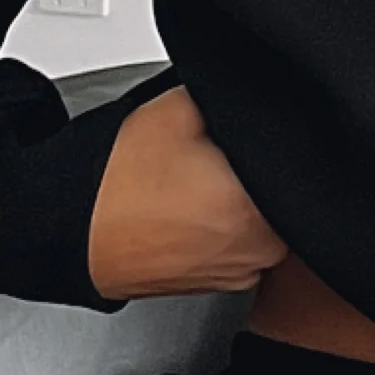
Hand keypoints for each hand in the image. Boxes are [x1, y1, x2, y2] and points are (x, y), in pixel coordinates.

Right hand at [86, 84, 290, 299]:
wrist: (71, 232)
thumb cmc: (114, 185)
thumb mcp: (180, 108)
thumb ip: (234, 96)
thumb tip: (262, 91)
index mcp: (260, 207)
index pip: (303, 163)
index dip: (279, 140)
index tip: (253, 132)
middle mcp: (262, 248)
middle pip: (289, 192)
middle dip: (263, 169)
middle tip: (220, 155)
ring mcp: (245, 271)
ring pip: (271, 219)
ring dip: (249, 199)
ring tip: (202, 182)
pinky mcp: (226, 283)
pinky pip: (246, 242)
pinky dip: (230, 224)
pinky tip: (196, 209)